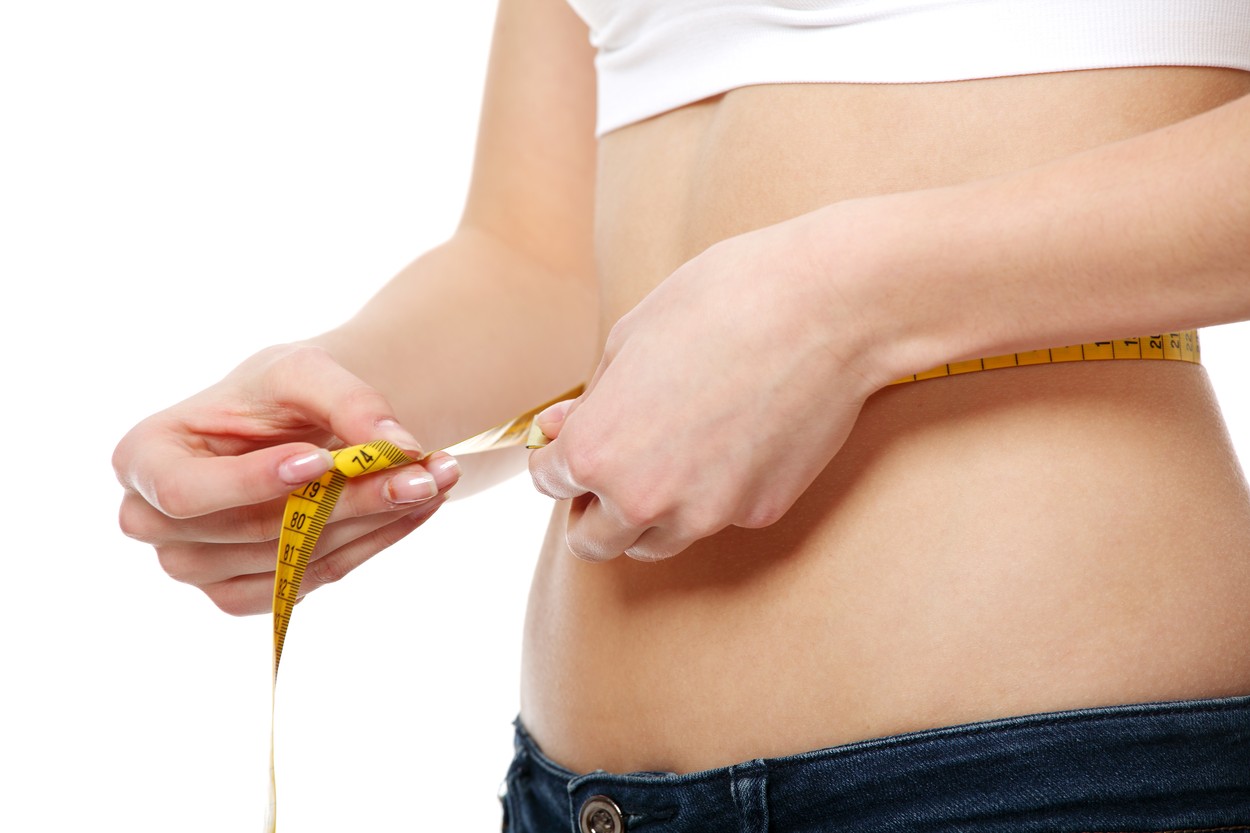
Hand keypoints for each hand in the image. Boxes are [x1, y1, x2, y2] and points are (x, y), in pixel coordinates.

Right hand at [114, 344, 458, 614]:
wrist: (295, 423)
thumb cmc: (277, 392)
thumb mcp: (305, 371)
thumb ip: (347, 398)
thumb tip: (398, 443)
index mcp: (144, 459)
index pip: (185, 491)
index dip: (249, 483)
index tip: (319, 460)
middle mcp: (156, 524)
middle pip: (256, 529)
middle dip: (346, 499)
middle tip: (424, 469)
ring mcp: (198, 570)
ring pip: (296, 556)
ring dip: (376, 518)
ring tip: (438, 475)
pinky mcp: (245, 594)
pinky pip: (316, 575)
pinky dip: (375, 540)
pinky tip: (420, 504)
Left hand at [527, 213, 882, 561]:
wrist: (824, 309)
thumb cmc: (719, 302)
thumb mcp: (630, 338)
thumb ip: (590, 400)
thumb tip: (553, 429)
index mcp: (596, 452)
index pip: (549, 482)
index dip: (556, 456)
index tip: (574, 441)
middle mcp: (644, 499)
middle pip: (592, 541)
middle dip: (593, 508)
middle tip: (614, 468)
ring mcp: (705, 515)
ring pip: (653, 545)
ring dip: (648, 515)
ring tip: (673, 457)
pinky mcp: (759, 513)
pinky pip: (718, 518)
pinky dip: (714, 494)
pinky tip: (736, 440)